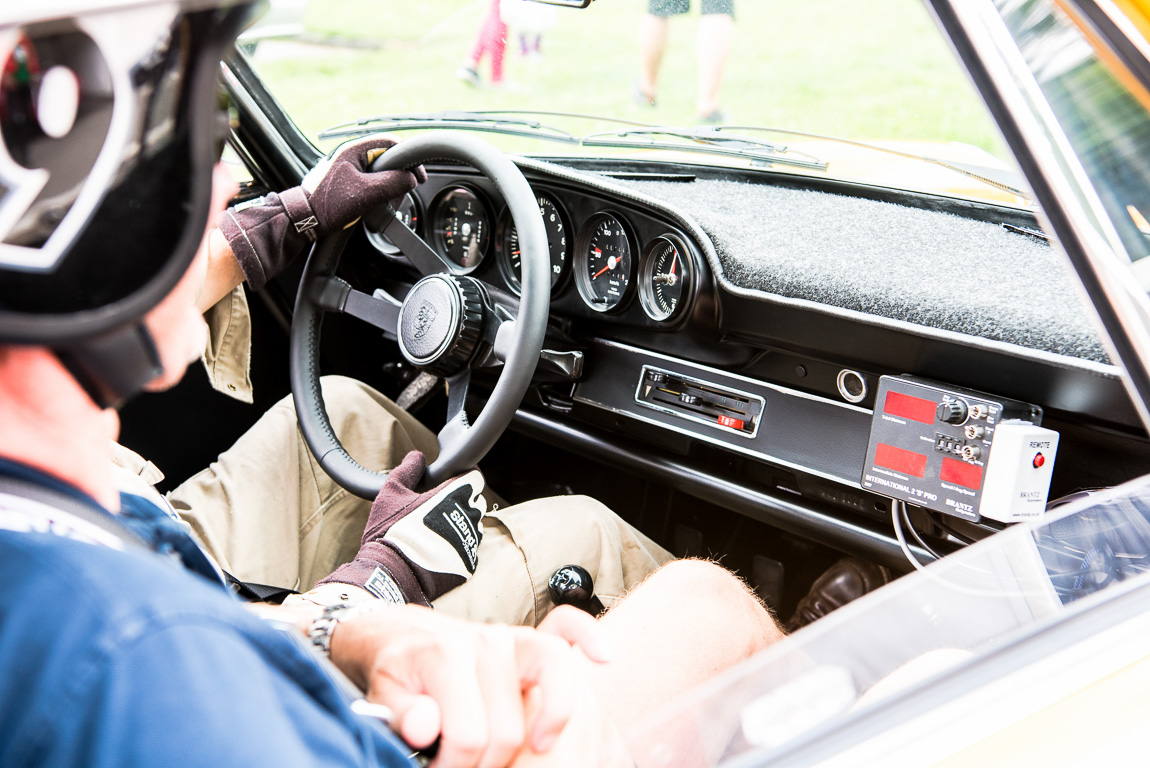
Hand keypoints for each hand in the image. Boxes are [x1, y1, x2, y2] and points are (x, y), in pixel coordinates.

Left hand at [218, 134, 424, 289]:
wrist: (302, 219)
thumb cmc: (327, 205)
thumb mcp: (367, 194)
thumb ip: (393, 183)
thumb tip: (411, 179)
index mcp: (354, 149)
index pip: (391, 143)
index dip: (409, 159)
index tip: (418, 175)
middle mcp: (350, 154)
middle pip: (386, 158)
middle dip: (399, 175)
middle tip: (404, 192)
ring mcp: (346, 167)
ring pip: (378, 171)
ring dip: (388, 185)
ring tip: (389, 202)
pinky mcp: (344, 181)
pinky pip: (369, 181)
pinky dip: (378, 191)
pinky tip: (376, 205)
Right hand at [315, 451, 488, 605]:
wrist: (391, 574)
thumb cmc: (389, 531)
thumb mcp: (391, 493)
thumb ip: (408, 470)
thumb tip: (418, 456)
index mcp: (454, 494)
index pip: (475, 477)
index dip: (465, 478)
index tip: (452, 482)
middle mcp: (468, 516)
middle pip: (476, 502)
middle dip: (462, 502)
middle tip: (438, 509)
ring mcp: (471, 541)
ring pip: (474, 526)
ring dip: (460, 525)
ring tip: (436, 532)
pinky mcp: (469, 564)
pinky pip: (469, 550)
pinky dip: (458, 548)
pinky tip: (438, 550)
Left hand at [330, 604, 613, 767]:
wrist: (403, 637)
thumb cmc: (399, 673)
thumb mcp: (384, 694)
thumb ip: (403, 714)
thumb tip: (427, 728)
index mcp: (447, 656)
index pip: (471, 735)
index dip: (454, 766)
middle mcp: (487, 642)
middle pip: (509, 729)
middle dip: (486, 763)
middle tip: (460, 764)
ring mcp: (514, 638)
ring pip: (551, 689)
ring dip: (544, 731)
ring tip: (532, 750)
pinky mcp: (532, 638)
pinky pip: (569, 627)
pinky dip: (589, 637)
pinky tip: (603, 656)